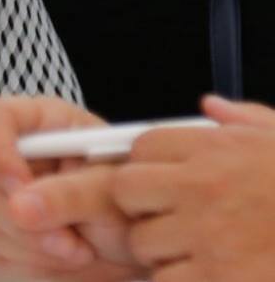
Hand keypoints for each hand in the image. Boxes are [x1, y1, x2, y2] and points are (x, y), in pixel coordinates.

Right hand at [0, 95, 140, 278]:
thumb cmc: (138, 204)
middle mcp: (15, 158)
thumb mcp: (114, 193)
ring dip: (35, 249)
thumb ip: (70, 194)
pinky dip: (34, 266)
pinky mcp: (6, 235)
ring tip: (83, 253)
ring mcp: (6, 198)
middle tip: (71, 243)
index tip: (19, 188)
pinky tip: (69, 261)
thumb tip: (17, 208)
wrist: (149, 247)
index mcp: (42, 127)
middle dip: (23, 221)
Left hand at [113, 95, 274, 280]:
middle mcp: (202, 187)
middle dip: (145, 208)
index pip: (143, 146)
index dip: (150, 166)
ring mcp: (207, 235)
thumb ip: (246, 121)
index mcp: (217, 149)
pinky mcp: (219, 279)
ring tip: (203, 255)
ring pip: (144, 244)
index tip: (166, 181)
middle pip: (126, 191)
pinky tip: (215, 278)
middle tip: (174, 221)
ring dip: (165, 253)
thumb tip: (211, 107)